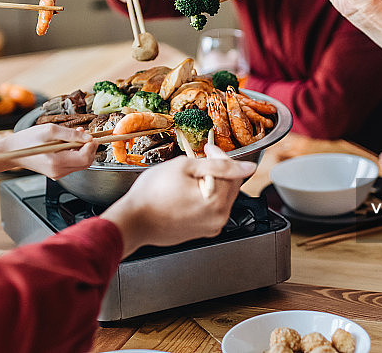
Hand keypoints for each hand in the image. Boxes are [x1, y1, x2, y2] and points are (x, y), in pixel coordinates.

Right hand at [0, 124, 96, 178]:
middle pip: (85, 163)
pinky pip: (73, 164)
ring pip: (80, 164)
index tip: (92, 136)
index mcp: (56, 162)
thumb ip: (71, 134)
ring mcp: (58, 174)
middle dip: (89, 148)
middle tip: (87, 135)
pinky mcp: (57, 172)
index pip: (84, 158)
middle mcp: (58, 171)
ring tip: (76, 135)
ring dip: (83, 149)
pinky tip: (70, 143)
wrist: (13, 151)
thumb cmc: (28, 140)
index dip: (91, 147)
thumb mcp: (50, 130)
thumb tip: (88, 137)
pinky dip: (75, 153)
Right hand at [102, 144, 254, 255]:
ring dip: (210, 183)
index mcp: (218, 200)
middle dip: (216, 170)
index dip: (219, 155)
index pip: (233, 170)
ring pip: (221, 197)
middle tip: (197, 161)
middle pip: (230, 185)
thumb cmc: (151, 194)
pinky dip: (203, 198)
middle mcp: (219, 217)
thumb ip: (219, 165)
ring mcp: (211, 227)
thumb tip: (248, 167)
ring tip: (188, 178)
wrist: (133, 221)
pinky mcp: (202, 232)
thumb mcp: (185, 167)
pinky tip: (185, 193)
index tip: (206, 149)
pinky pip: (211, 209)